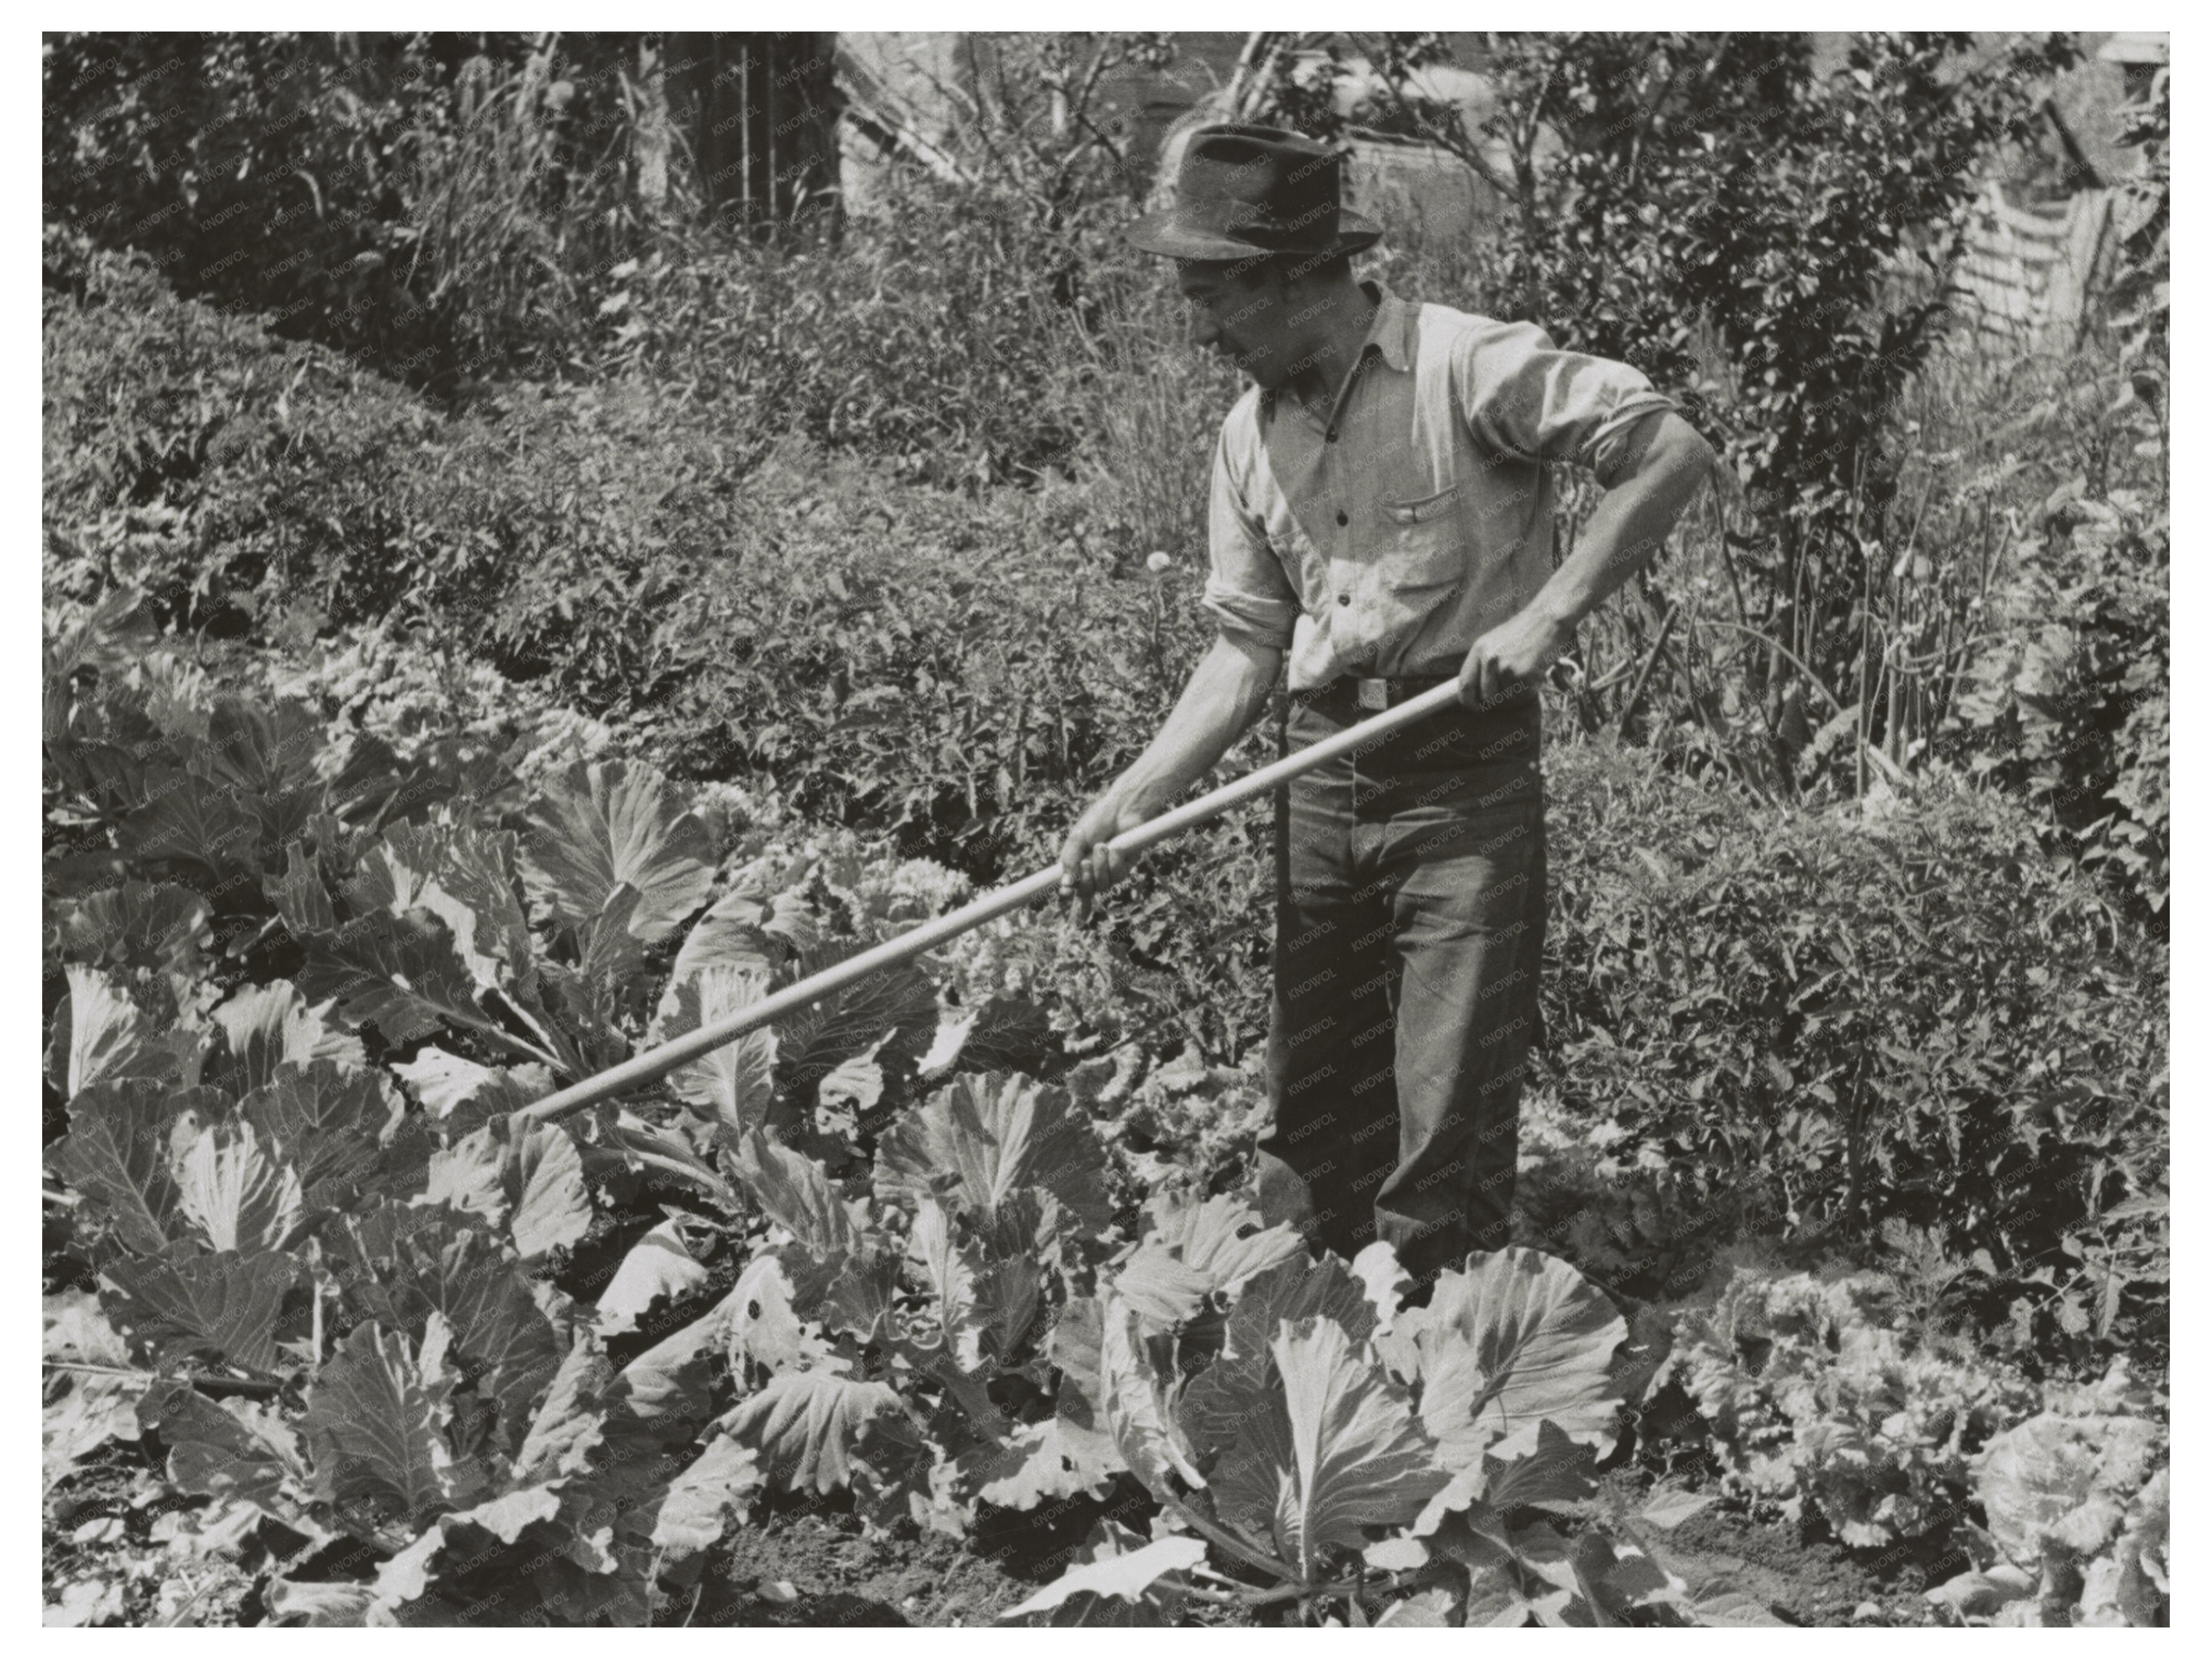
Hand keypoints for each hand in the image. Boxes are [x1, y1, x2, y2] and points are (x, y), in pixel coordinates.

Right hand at [1058, 787, 1166, 913]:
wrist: (1122, 809)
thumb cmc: (1097, 821)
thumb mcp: (1076, 840)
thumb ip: (1069, 861)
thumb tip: (1066, 885)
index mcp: (1079, 865)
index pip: (1075, 890)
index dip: (1076, 906)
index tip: (1074, 916)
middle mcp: (1094, 871)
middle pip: (1086, 892)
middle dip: (1085, 880)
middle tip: (1086, 862)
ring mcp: (1110, 871)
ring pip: (1102, 885)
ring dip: (1100, 867)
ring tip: (1102, 846)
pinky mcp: (1126, 867)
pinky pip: (1116, 875)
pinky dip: (1113, 862)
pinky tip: (1114, 847)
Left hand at [1459, 607, 1572, 709]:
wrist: (1548, 620)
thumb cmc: (1523, 633)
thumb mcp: (1494, 642)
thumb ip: (1481, 664)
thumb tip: (1473, 691)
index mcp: (1479, 650)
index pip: (1464, 685)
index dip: (1468, 701)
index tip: (1475, 707)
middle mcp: (1488, 660)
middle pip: (1485, 697)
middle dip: (1497, 700)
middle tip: (1509, 691)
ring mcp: (1505, 667)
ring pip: (1504, 700)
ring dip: (1515, 696)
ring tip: (1524, 676)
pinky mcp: (1522, 675)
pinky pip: (1522, 697)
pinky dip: (1529, 692)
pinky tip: (1534, 674)